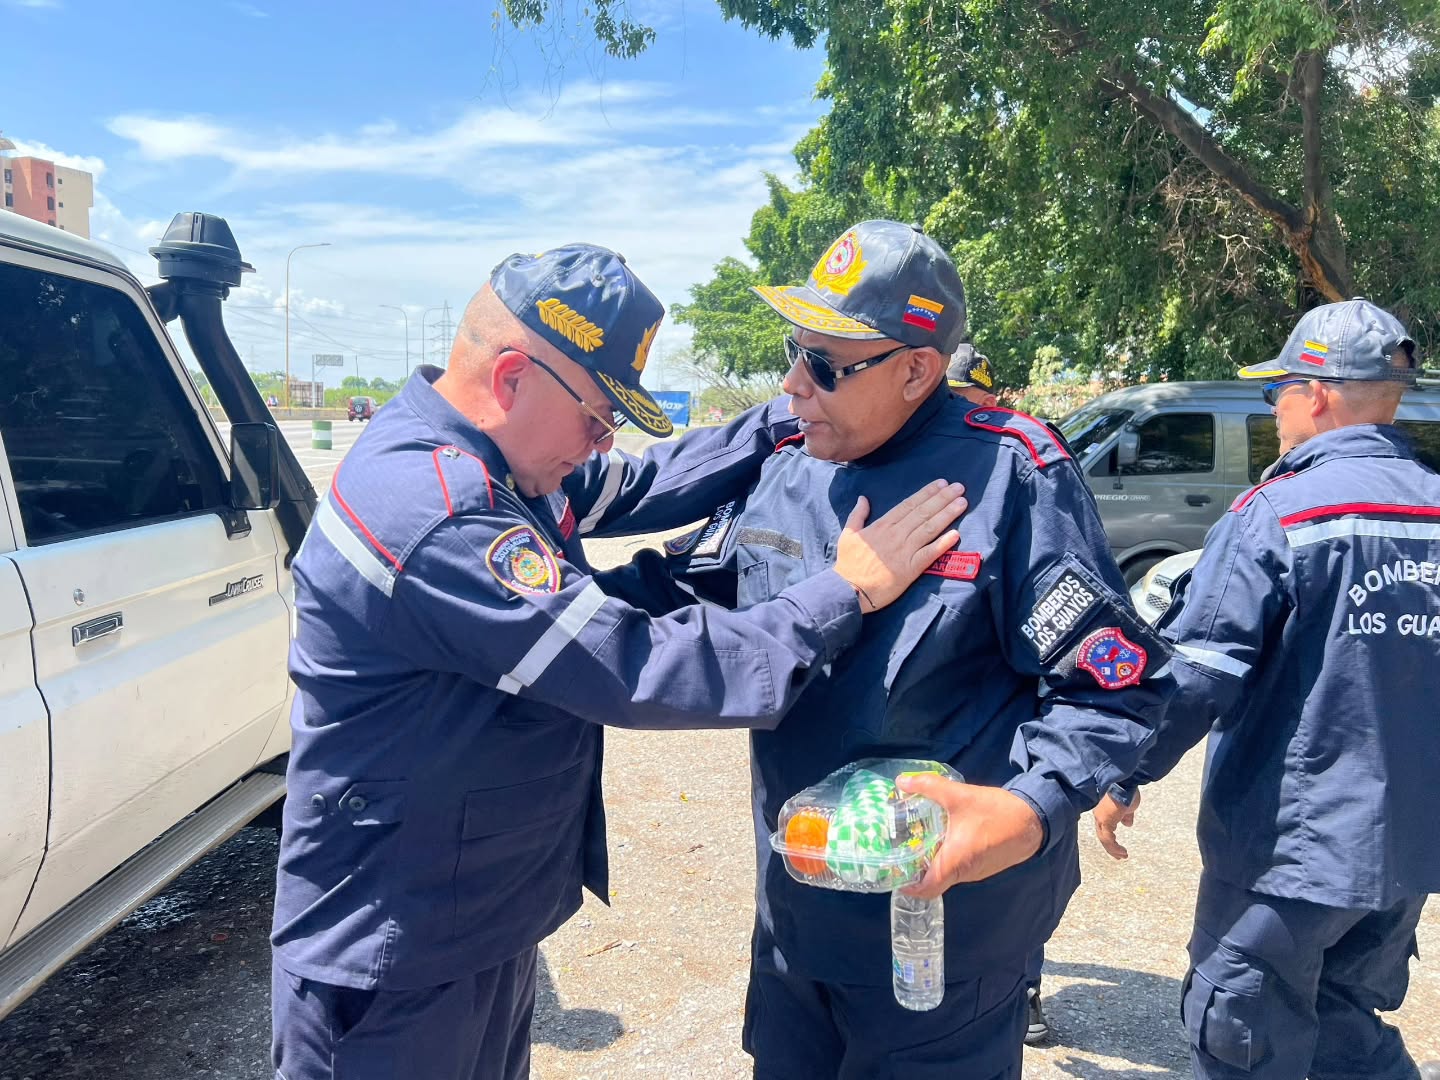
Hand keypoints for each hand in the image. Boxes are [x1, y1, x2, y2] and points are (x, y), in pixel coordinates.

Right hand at [833, 481, 965, 612]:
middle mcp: (896, 535)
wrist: (849, 590)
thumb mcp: (848, 534)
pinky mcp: (910, 569)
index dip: (926, 493)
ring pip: (929, 528)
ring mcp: (905, 551)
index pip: (909, 505)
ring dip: (947, 514)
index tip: (941, 484)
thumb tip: (863, 498)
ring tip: (962, 503)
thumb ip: (857, 515)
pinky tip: (956, 534)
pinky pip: (930, 554)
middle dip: (942, 498)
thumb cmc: (848, 564)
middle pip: (923, 512)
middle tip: (959, 487)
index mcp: (882, 525)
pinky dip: (943, 543)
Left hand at [894, 774, 1044, 899]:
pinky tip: (941, 836)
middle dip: (914, 868)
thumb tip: (901, 781)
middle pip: (932, 881)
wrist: (1033, 820)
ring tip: (916, 839)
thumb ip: (928, 786)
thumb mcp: (959, 795)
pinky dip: (946, 857)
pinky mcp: (982, 866)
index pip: (926, 889)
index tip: (893, 871)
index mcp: (954, 862)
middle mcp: (963, 873)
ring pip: (946, 873)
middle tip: (899, 848)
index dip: (907, 885)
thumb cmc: (996, 812)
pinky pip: (958, 867)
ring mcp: (974, 872)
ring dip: (931, 861)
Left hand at [1092, 790, 1140, 859]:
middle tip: (1119, 856)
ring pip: (1104, 839)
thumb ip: (1126, 815)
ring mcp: (1101, 818)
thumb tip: (1127, 823)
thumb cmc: (1127, 791)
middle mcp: (1099, 815)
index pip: (1103, 828)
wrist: (1126, 783)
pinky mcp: (1105, 821)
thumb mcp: (1127, 806)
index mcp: (1102, 811)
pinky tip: (1122, 852)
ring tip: (1122, 856)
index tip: (1118, 847)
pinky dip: (1115, 848)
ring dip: (1113, 850)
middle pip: (1102, 835)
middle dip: (1110, 847)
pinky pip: (1108, 840)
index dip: (1110, 838)